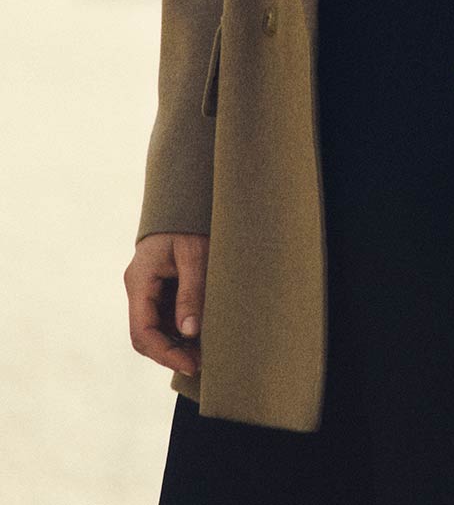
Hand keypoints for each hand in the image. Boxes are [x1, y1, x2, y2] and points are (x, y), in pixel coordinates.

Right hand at [124, 232, 209, 377]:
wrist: (185, 198)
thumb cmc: (189, 223)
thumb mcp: (195, 255)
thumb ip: (191, 292)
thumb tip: (190, 332)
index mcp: (139, 281)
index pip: (142, 331)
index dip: (165, 353)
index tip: (191, 364)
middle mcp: (139, 288)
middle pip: (147, 335)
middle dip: (172, 353)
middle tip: (202, 363)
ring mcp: (148, 289)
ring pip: (157, 328)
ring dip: (178, 343)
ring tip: (207, 352)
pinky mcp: (160, 288)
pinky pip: (166, 316)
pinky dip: (182, 329)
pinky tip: (203, 335)